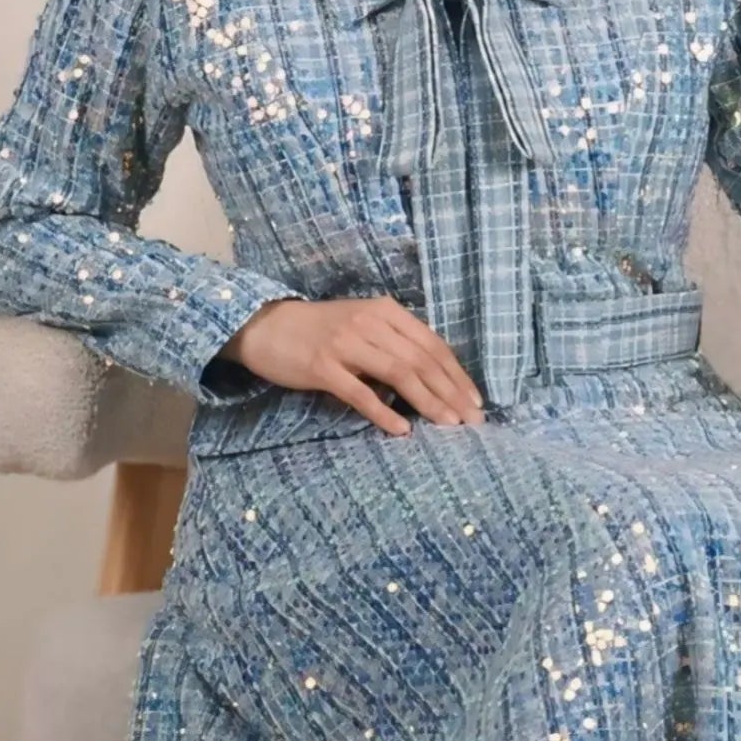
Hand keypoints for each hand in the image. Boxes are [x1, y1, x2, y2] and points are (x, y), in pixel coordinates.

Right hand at [219, 295, 486, 435]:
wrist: (265, 326)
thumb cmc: (320, 330)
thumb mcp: (364, 325)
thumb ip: (395, 343)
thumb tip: (434, 378)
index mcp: (386, 311)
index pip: (432, 344)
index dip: (457, 374)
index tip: (475, 401)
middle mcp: (370, 323)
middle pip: (421, 360)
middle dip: (451, 392)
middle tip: (472, 420)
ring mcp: (346, 344)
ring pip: (398, 373)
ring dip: (428, 401)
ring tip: (448, 424)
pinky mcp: (322, 367)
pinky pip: (359, 393)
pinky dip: (384, 412)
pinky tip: (402, 429)